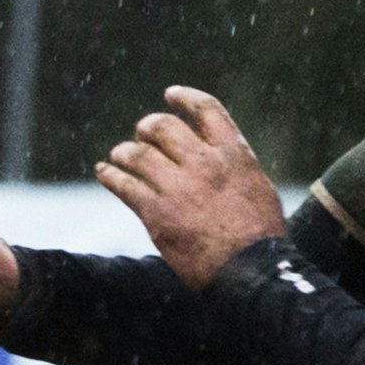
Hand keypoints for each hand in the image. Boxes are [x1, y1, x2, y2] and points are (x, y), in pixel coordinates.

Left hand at [96, 86, 288, 287]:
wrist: (250, 270)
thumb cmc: (260, 235)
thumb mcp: (259, 187)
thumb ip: (236, 167)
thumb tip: (224, 157)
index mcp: (234, 154)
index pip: (207, 110)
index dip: (185, 98)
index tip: (170, 94)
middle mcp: (204, 164)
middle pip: (163, 127)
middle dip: (148, 128)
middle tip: (142, 134)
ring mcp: (178, 187)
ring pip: (137, 154)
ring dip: (124, 152)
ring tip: (118, 156)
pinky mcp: (156, 213)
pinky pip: (123, 185)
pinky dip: (110, 175)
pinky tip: (104, 172)